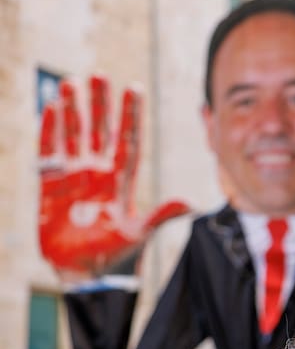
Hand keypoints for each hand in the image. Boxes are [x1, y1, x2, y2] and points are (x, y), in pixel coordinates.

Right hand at [39, 76, 189, 278]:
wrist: (85, 273)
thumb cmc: (116, 256)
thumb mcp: (140, 233)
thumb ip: (162, 215)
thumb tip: (192, 204)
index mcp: (122, 181)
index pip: (128, 140)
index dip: (130, 115)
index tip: (133, 88)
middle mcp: (98, 174)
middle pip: (100, 131)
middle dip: (100, 104)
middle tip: (99, 75)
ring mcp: (74, 179)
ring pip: (73, 136)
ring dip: (72, 111)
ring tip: (71, 84)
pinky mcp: (50, 187)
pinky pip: (49, 153)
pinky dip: (49, 132)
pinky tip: (51, 109)